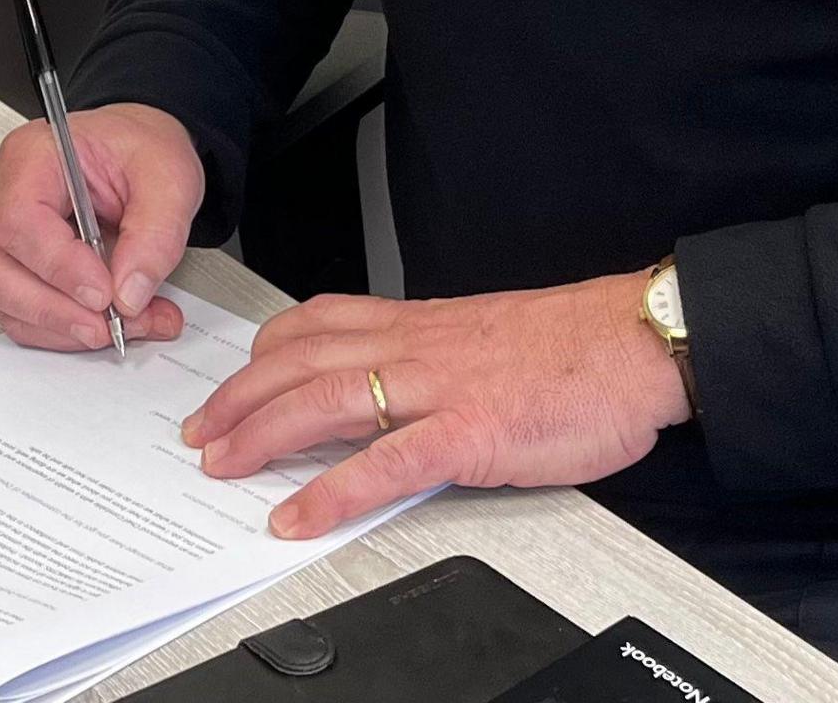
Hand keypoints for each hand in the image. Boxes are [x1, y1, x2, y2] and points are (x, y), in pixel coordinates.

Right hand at [0, 102, 199, 351]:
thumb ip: (157, 234)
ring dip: (60, 326)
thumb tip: (130, 293)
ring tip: (123, 325)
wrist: (137, 155)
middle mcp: (1, 193)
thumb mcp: (169, 178)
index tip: (104, 293)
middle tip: (109, 324)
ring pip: (0, 297)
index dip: (58, 266)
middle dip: (52, 309)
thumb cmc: (139, 151)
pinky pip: (17, 312)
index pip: (18, 220)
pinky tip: (106, 323)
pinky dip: (61, 330)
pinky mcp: (11, 265)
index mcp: (32, 156)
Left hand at [182, 274, 689, 538]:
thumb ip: (437, 353)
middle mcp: (417, 347)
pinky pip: (384, 465)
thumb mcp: (488, 336)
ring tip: (222, 466)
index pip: (319, 322)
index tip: (234, 375)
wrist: (637, 340)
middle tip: (200, 431)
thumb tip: (400, 381)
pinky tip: (297, 516)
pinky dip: (331, 492)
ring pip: (324, 401)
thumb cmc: (576, 345)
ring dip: (261, 435)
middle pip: (301, 361)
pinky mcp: (469, 433)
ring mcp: (439, 388)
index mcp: (422, 323)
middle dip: (239, 397)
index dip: (265, 351)